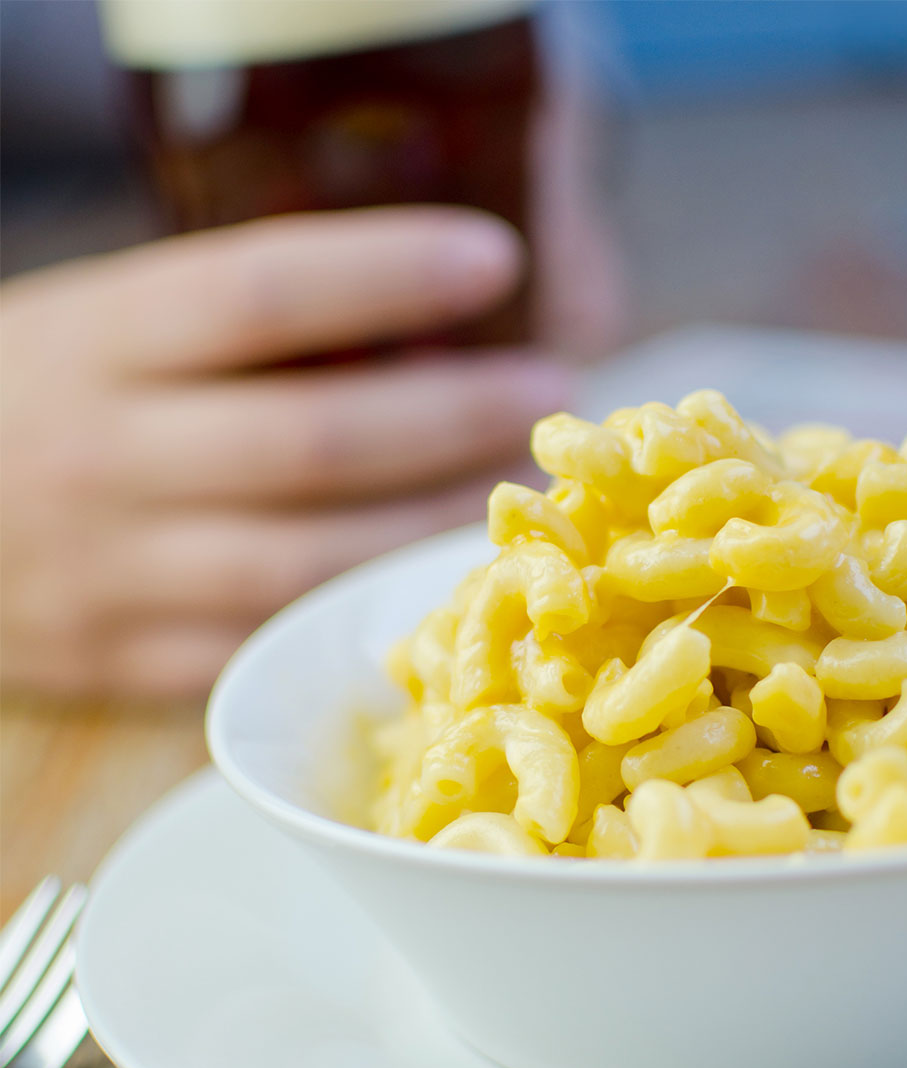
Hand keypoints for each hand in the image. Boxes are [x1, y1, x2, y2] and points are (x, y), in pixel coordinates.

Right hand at [1, 208, 570, 696]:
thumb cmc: (25, 403)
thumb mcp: (97, 328)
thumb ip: (225, 329)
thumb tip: (412, 326)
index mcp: (98, 341)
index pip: (262, 294)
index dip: (387, 274)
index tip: (495, 263)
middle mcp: (110, 454)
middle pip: (316, 439)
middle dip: (452, 418)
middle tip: (548, 398)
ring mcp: (119, 570)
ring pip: (307, 559)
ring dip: (429, 529)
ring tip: (515, 497)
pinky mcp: (130, 659)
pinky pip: (266, 643)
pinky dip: (357, 618)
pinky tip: (432, 589)